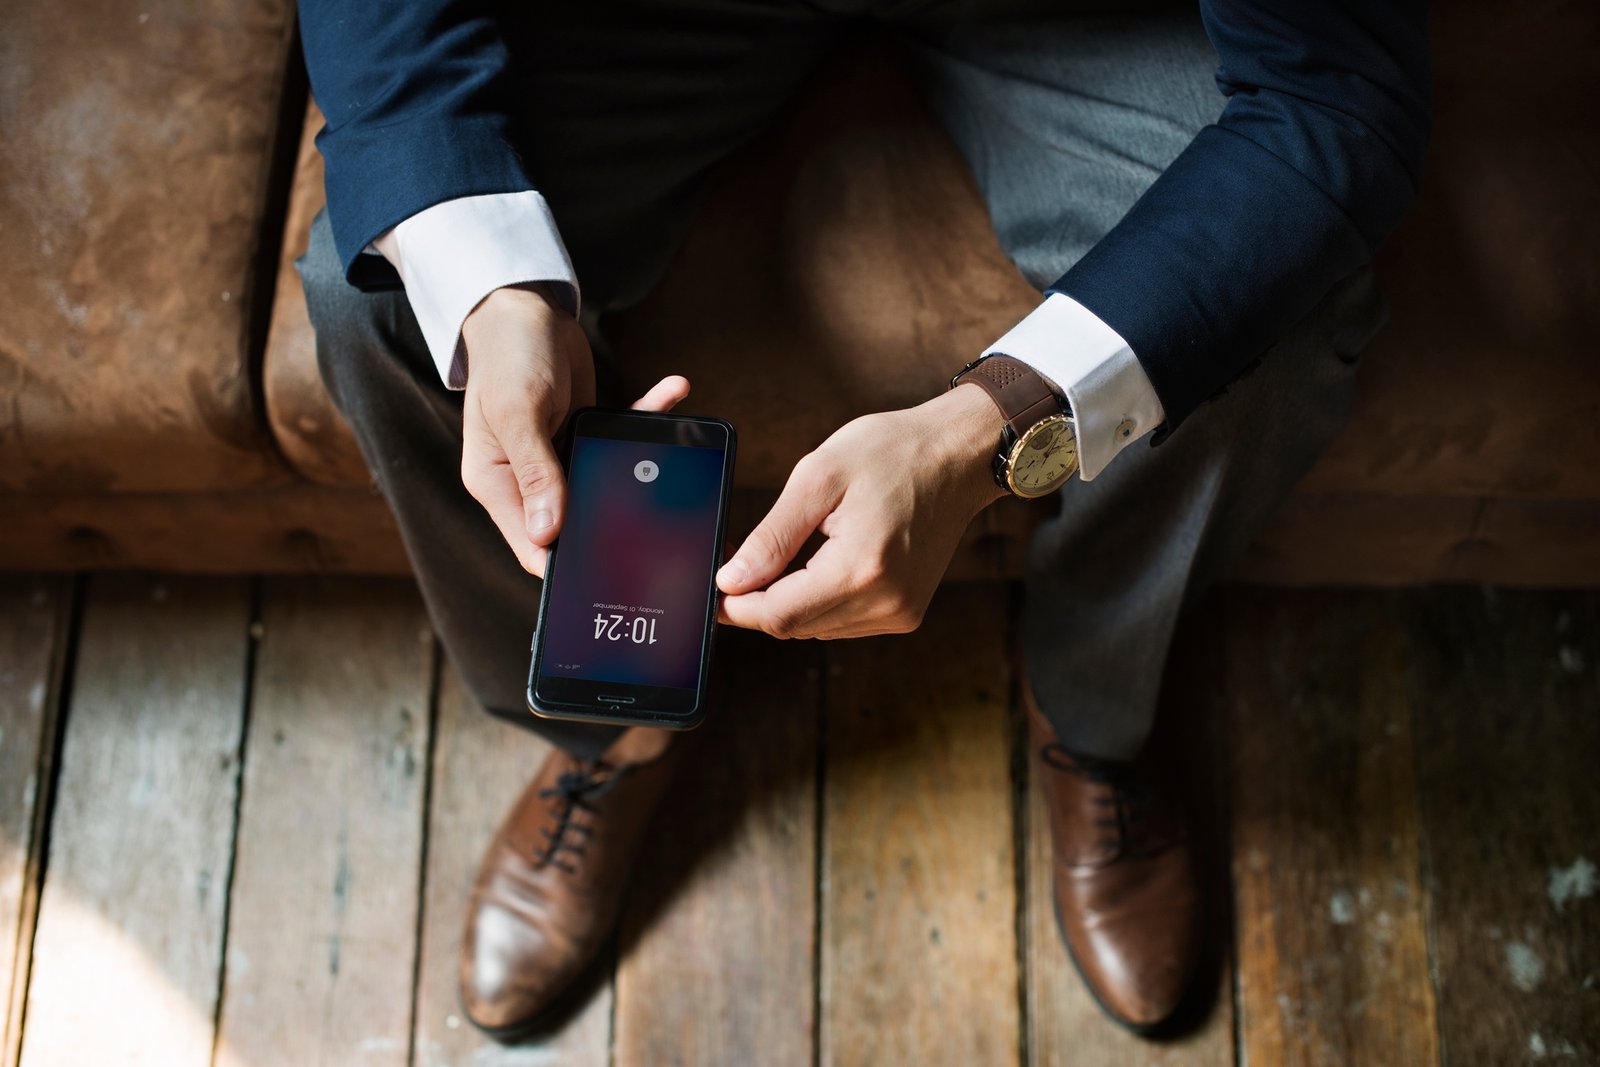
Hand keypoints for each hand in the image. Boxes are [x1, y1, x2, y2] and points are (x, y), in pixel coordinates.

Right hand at [460, 285, 688, 575]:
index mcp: (497, 484)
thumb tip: (548, 535)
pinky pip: (622, 439)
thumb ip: (535, 472)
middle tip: (670, 528)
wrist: (521, 307)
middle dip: (619, 527)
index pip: (533, 547)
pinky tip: (675, 392)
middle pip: (575, 525)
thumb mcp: (519, 412)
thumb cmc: (508, 355)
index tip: (614, 576)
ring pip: (606, 484)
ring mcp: (558, 460)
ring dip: (641, 467)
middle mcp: (527, 481)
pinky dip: (649, 419)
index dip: (569, 567)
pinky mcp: (584, 435)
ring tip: (683, 450)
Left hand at [717, 384, 1005, 638]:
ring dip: (789, 600)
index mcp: (862, 568)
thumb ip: (772, 536)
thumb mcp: (820, 477)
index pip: (778, 614)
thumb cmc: (893, 451)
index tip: (717, 580)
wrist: (960, 454)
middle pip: (793, 626)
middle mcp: (885, 602)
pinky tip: (820, 561)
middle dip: (759, 599)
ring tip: (787, 551)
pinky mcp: (906, 613)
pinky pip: (842, 621)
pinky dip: (819, 599)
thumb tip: (730, 580)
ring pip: (815, 628)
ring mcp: (900, 613)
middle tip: (743, 557)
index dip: (736, 605)